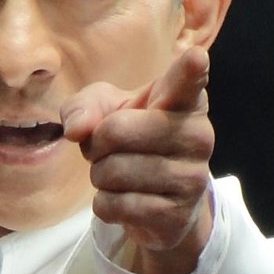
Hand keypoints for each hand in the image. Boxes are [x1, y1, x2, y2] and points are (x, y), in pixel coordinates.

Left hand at [59, 45, 214, 273]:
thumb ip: (84, 106)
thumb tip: (76, 130)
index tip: (195, 58)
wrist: (159, 200)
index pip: (188, 82)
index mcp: (184, 100)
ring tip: (119, 174)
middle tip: (110, 149)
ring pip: (112, 171)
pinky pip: (114, 205)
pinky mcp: (177, 214)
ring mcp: (192, 177)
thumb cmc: (132, 138)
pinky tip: (125, 199)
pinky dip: (105, 204)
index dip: (190, 69)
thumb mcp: (105, 110)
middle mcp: (197, 135)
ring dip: (100, 176)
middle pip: (115, 131)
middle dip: (96, 144)